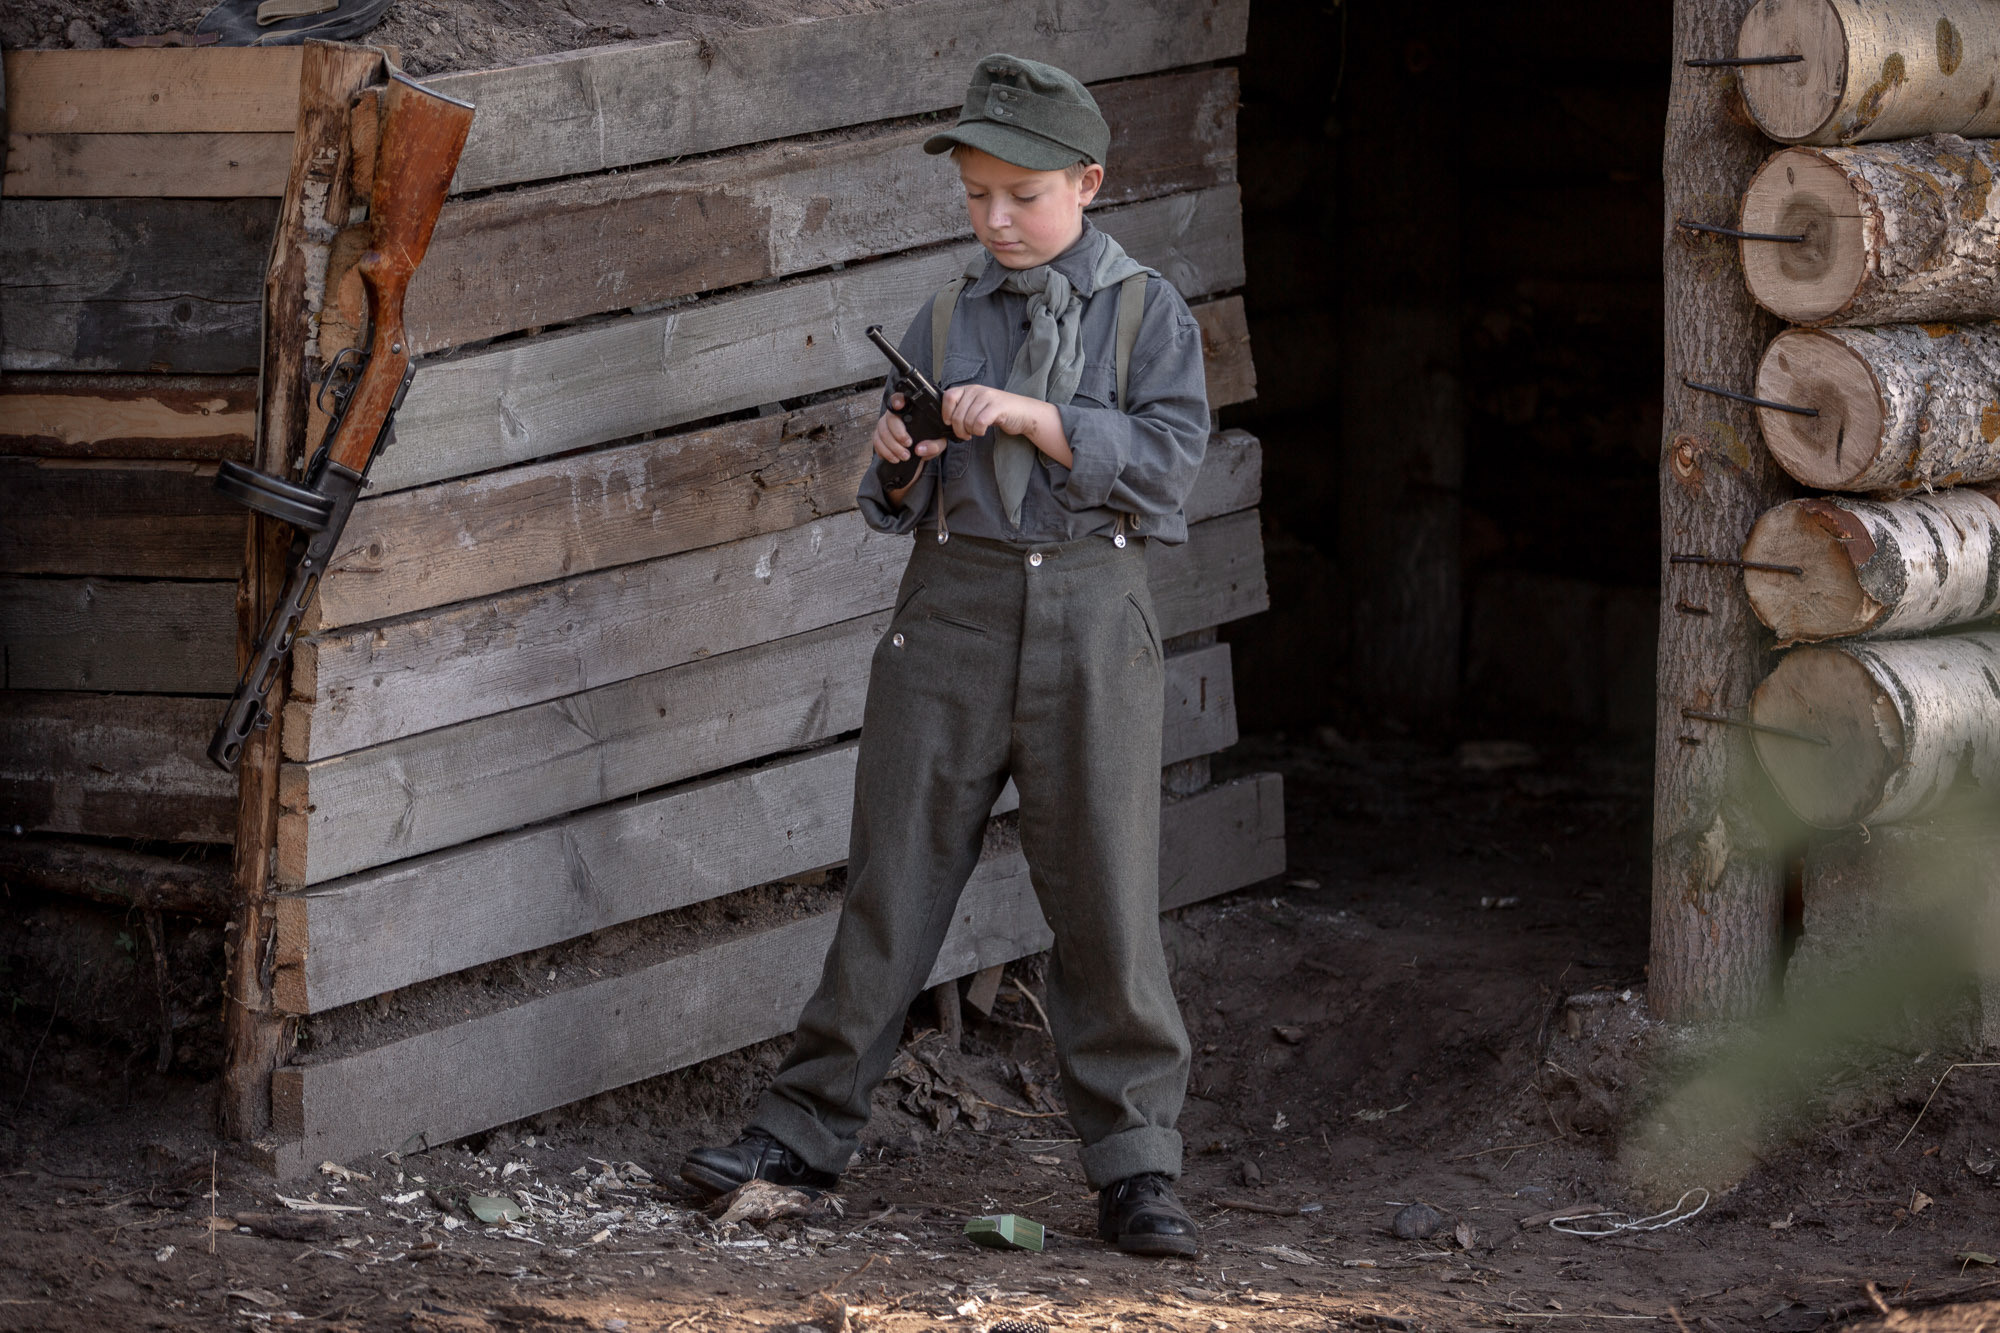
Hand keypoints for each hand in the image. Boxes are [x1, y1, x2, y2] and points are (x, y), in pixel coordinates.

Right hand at [872, 395, 948, 463]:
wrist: (922, 449)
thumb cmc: (930, 440)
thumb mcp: (939, 441)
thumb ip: (935, 444)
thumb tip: (919, 449)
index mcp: (911, 409)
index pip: (901, 399)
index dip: (897, 400)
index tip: (899, 406)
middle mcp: (895, 414)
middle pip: (890, 418)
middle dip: (898, 434)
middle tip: (908, 445)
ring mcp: (885, 424)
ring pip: (882, 431)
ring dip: (892, 447)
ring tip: (904, 456)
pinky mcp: (879, 436)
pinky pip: (876, 442)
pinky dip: (885, 452)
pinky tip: (894, 458)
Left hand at [940, 384, 1057, 443]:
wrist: (1024, 413)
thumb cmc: (999, 412)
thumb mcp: (978, 406)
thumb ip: (964, 408)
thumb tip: (947, 420)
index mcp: (970, 389)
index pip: (949, 397)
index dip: (946, 413)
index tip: (951, 423)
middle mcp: (977, 390)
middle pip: (957, 414)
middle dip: (959, 430)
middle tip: (965, 435)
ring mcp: (988, 397)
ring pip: (967, 420)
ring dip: (970, 432)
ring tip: (976, 432)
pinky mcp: (997, 407)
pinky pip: (979, 423)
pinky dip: (979, 431)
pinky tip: (982, 431)